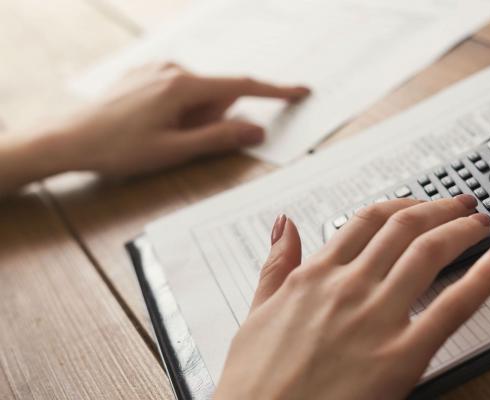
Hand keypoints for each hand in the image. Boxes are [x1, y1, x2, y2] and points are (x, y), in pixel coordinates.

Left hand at [58, 63, 309, 176]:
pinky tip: (149, 125)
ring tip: (159, 136)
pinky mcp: (144, 74)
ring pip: (197, 95)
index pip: (242, 86)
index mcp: (183, 85)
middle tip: (181, 143)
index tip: (300, 91)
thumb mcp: (174, 151)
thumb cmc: (118, 149)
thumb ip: (220, 138)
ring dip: (192, 117)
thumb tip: (257, 130)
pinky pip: (178, 90)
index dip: (275, 91)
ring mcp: (156, 69)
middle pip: (217, 95)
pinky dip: (177, 109)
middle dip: (212, 119)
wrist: (67, 139)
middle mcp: (172, 69)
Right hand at [215, 195, 489, 398]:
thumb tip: (284, 225)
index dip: (400, 206)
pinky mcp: (403, 355)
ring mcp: (377, 317)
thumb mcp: (256, 313)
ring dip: (461, 229)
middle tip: (460, 204)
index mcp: (315, 276)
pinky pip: (454, 305)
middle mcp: (348, 287)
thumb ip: (276, 265)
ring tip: (479, 222)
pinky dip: (485, 274)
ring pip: (429, 251)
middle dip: (438, 208)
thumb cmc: (255, 383)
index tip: (418, 205)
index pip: (366, 221)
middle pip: (404, 228)